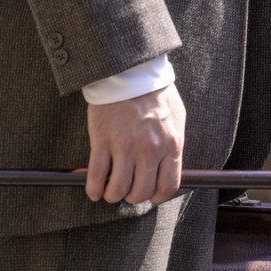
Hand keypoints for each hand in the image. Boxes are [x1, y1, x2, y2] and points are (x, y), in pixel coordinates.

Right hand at [85, 82, 184, 204]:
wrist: (131, 74)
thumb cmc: (156, 94)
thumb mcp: (176, 119)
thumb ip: (173, 145)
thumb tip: (170, 168)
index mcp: (171, 144)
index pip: (168, 186)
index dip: (157, 197)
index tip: (150, 195)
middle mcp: (150, 150)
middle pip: (141, 192)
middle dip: (133, 197)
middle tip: (128, 191)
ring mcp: (125, 147)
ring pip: (118, 189)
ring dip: (113, 195)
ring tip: (110, 190)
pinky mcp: (103, 142)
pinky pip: (97, 177)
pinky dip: (93, 189)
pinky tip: (94, 190)